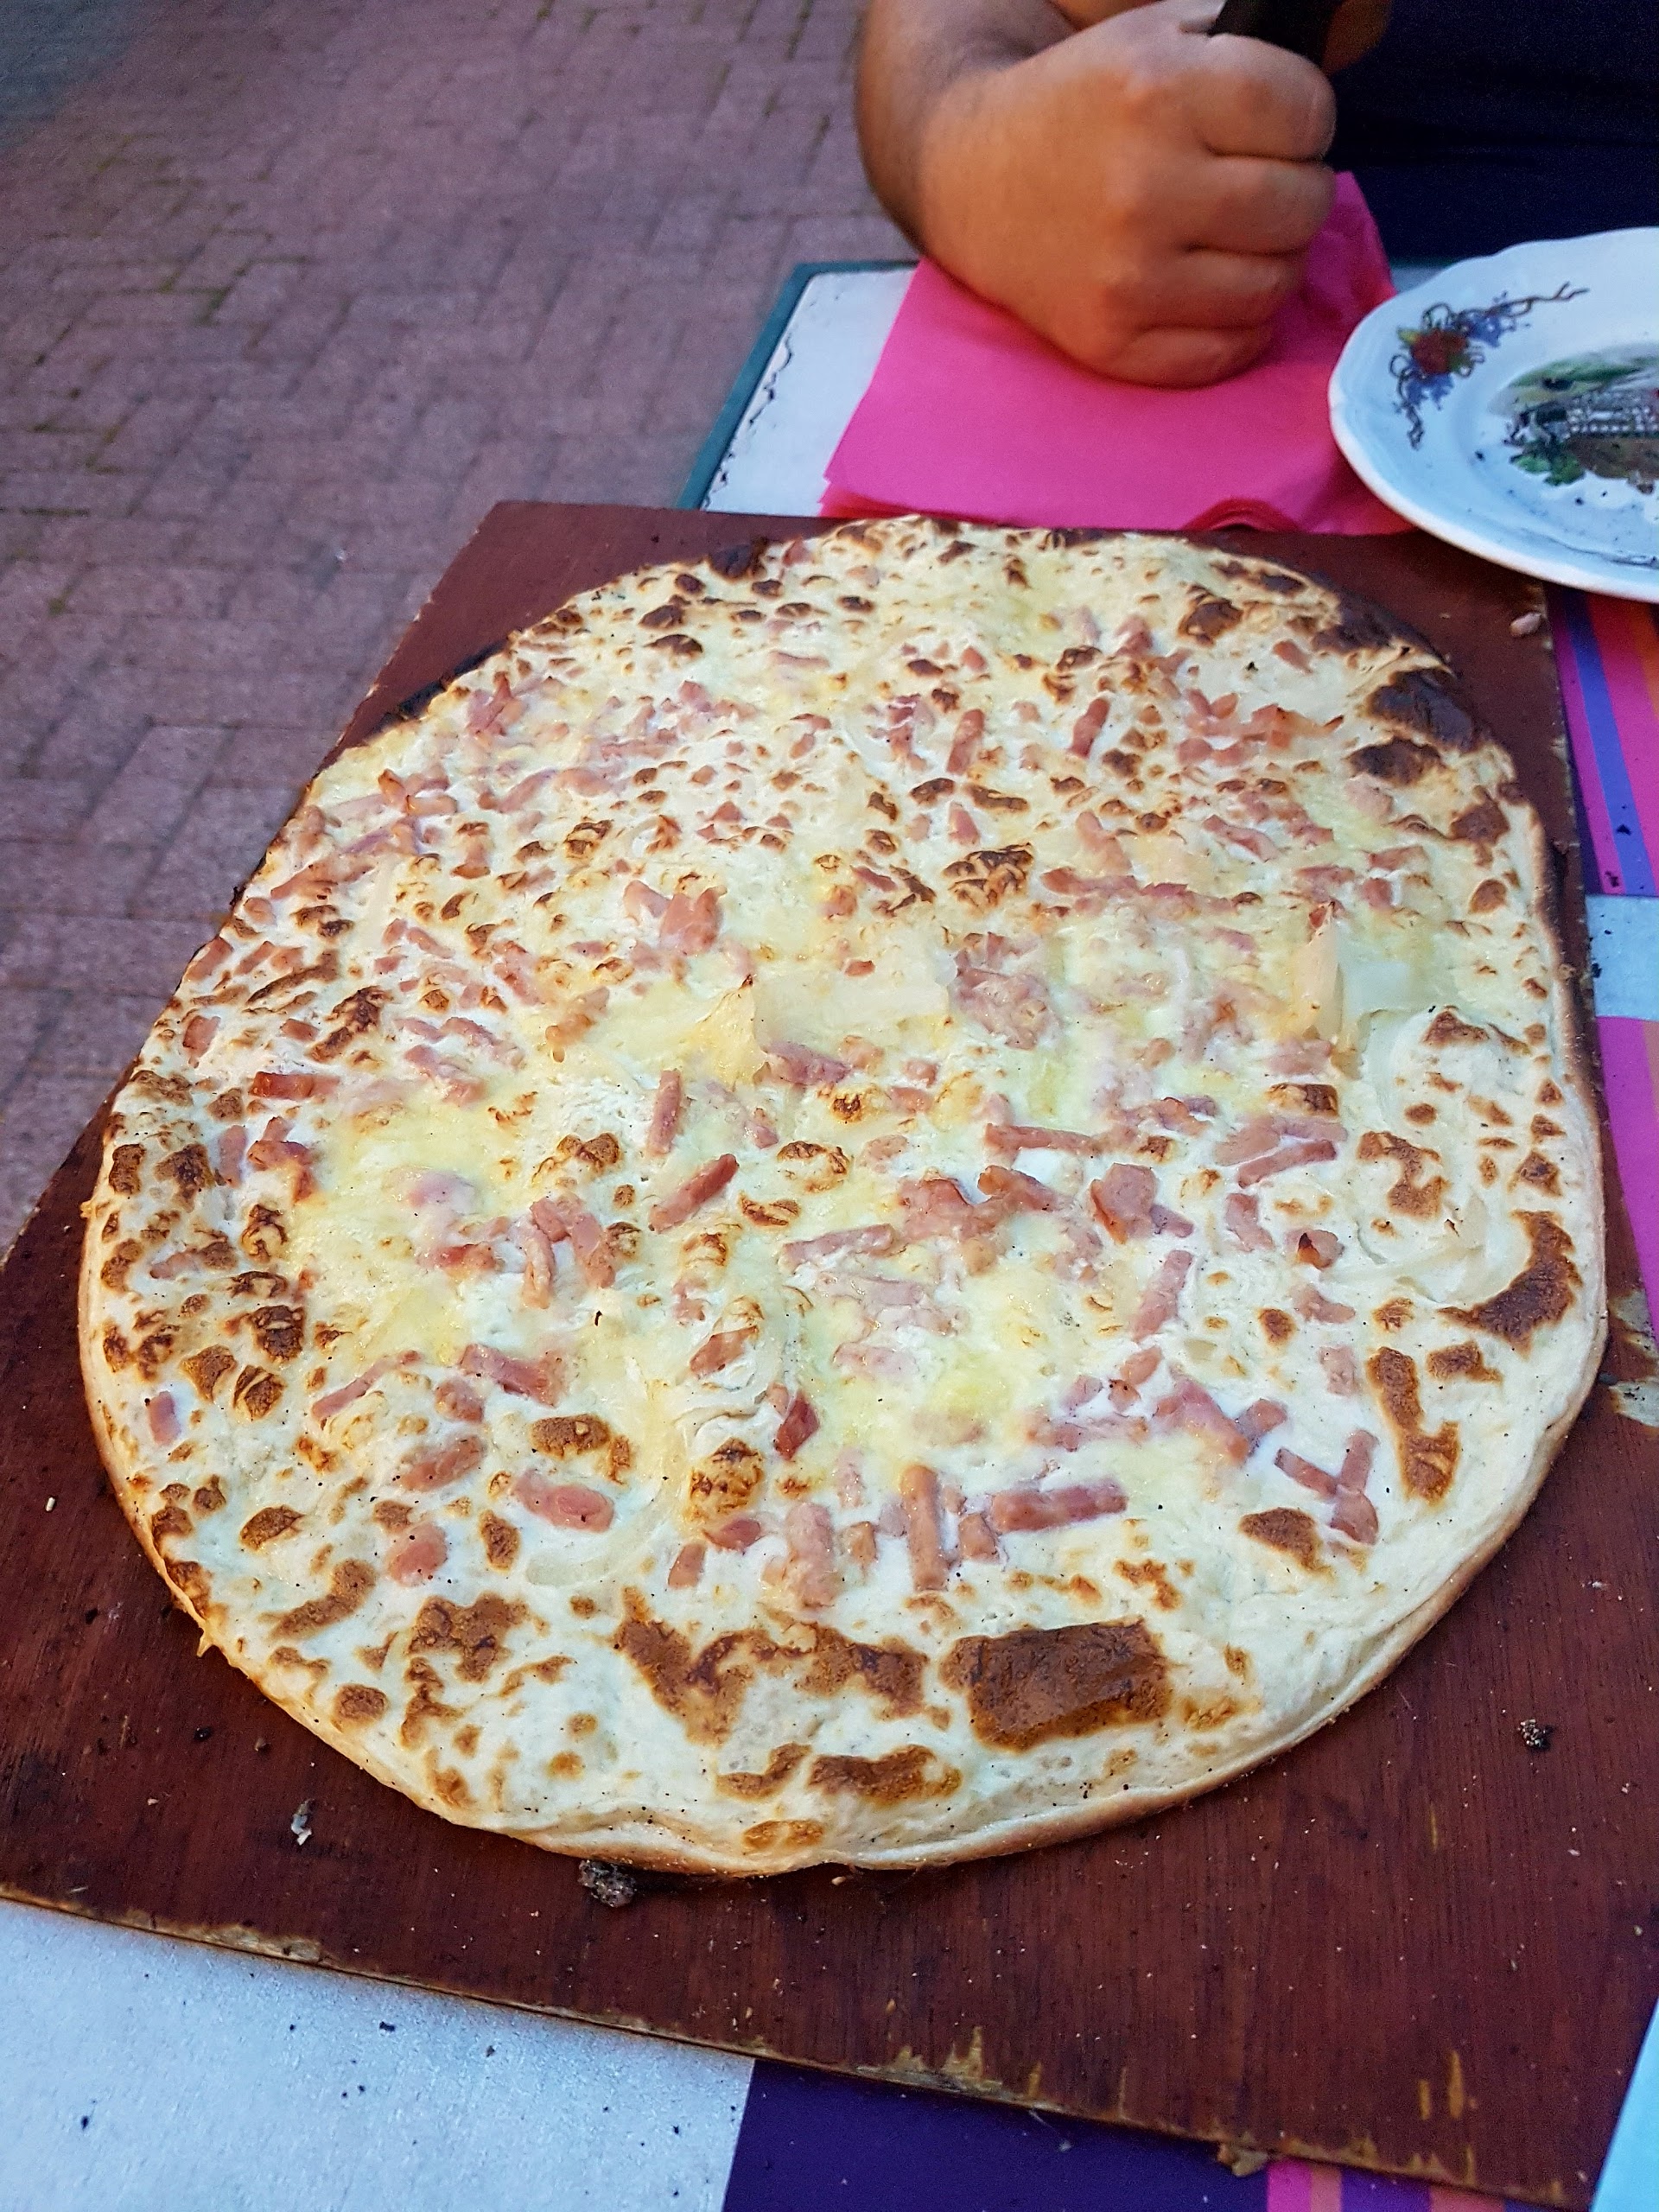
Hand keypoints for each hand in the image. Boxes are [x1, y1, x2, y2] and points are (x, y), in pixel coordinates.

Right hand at [914, 0, 1347, 384]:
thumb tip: (1360, 30)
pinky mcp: (1115, 343)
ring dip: (1272, 262)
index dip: (1306, 118)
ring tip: (1239, 239)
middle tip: (1259, 185)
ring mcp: (1129, 277)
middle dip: (1296, 190)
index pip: (1304, 115)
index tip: (1275, 126)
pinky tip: (1215, 289)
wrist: (978, 181)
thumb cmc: (1085, 103)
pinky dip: (1239, 325)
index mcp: (1158, 92)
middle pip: (1300, 205)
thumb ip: (1252, 43)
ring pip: (1274, 286)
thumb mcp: (1159, 36)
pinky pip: (1227, 351)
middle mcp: (1144, 188)